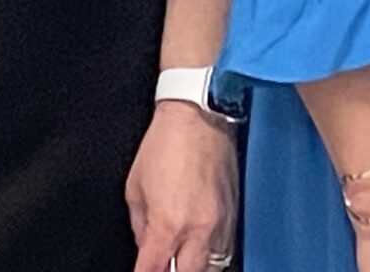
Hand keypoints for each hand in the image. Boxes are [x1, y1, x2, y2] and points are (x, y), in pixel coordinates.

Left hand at [125, 102, 238, 271]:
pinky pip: (226, 247)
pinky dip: (212, 252)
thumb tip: (146, 245)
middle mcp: (198, 229)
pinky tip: (201, 248)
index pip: (153, 271)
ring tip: (183, 259)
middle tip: (165, 265)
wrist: (199, 114)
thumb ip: (140, 225)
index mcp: (168, 224)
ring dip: (194, 266)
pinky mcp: (234, 212)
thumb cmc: (166, 143)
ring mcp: (220, 222)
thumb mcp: (135, 187)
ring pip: (212, 266)